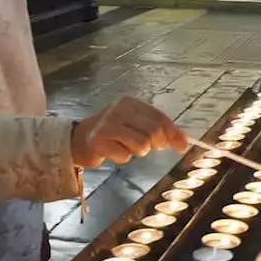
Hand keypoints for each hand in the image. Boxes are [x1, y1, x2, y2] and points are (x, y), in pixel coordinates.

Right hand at [71, 96, 188, 166]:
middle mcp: (118, 110)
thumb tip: (183, 142)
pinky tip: (113, 151)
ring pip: (141, 145)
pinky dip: (123, 157)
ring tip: (126, 146)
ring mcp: (107, 125)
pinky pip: (124, 155)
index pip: (159, 117)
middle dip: (156, 144)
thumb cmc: (111, 131)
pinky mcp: (99, 141)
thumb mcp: (134, 123)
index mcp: (130, 103)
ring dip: (138, 152)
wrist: (78, 138)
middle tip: (149, 148)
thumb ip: (157, 129)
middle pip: (153, 131)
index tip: (182, 147)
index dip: (174, 133)